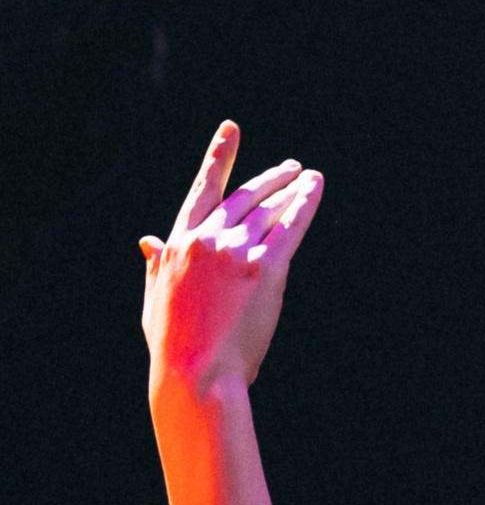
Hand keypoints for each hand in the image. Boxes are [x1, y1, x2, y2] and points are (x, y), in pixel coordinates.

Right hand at [141, 121, 323, 400]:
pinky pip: (291, 227)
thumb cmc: (174, 348)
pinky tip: (316, 188)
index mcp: (178, 243)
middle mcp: (208, 238)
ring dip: (291, 189)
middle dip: (269, 179)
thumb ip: (157, 266)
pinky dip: (305, 204)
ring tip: (308, 177)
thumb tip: (147, 241)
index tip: (231, 130)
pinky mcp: (266, 269)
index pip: (204, 190)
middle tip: (290, 167)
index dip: (219, 158)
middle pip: (244, 197)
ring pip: (270, 210)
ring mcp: (236, 251)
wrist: (195, 374)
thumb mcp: (156, 301)